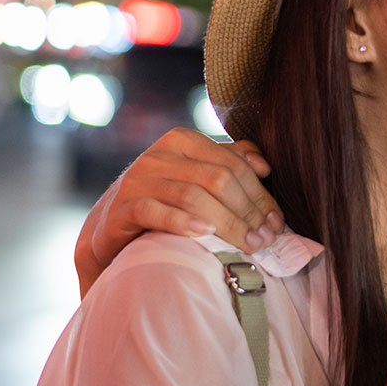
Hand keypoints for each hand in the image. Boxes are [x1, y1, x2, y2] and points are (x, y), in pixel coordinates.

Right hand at [76, 128, 283, 295]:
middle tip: (266, 239)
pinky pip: (154, 211)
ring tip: (247, 244)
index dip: (260, 195)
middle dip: (248, 211)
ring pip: (192, 195)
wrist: (109, 228)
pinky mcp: (121, 208)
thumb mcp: (196, 177)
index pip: (233, 165)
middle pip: (217, 179)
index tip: (277, 223)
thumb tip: (263, 164)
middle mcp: (159, 155)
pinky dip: (183, 222)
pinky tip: (205, 235)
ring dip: (227, 223)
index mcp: (183, 141)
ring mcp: (137, 180)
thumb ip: (228, 163)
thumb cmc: (164, 202)